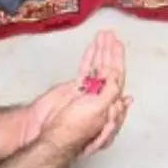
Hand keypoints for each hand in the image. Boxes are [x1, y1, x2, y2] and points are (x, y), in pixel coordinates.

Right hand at [39, 31, 131, 155]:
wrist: (49, 133)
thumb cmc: (73, 129)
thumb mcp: (98, 110)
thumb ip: (109, 92)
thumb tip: (117, 75)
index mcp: (109, 102)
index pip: (117, 77)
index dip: (118, 60)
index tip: (119, 44)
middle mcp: (100, 95)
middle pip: (108, 68)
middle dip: (110, 51)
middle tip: (111, 34)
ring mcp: (87, 91)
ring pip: (97, 66)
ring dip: (100, 50)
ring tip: (103, 34)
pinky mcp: (74, 89)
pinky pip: (84, 69)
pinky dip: (88, 57)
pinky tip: (92, 46)